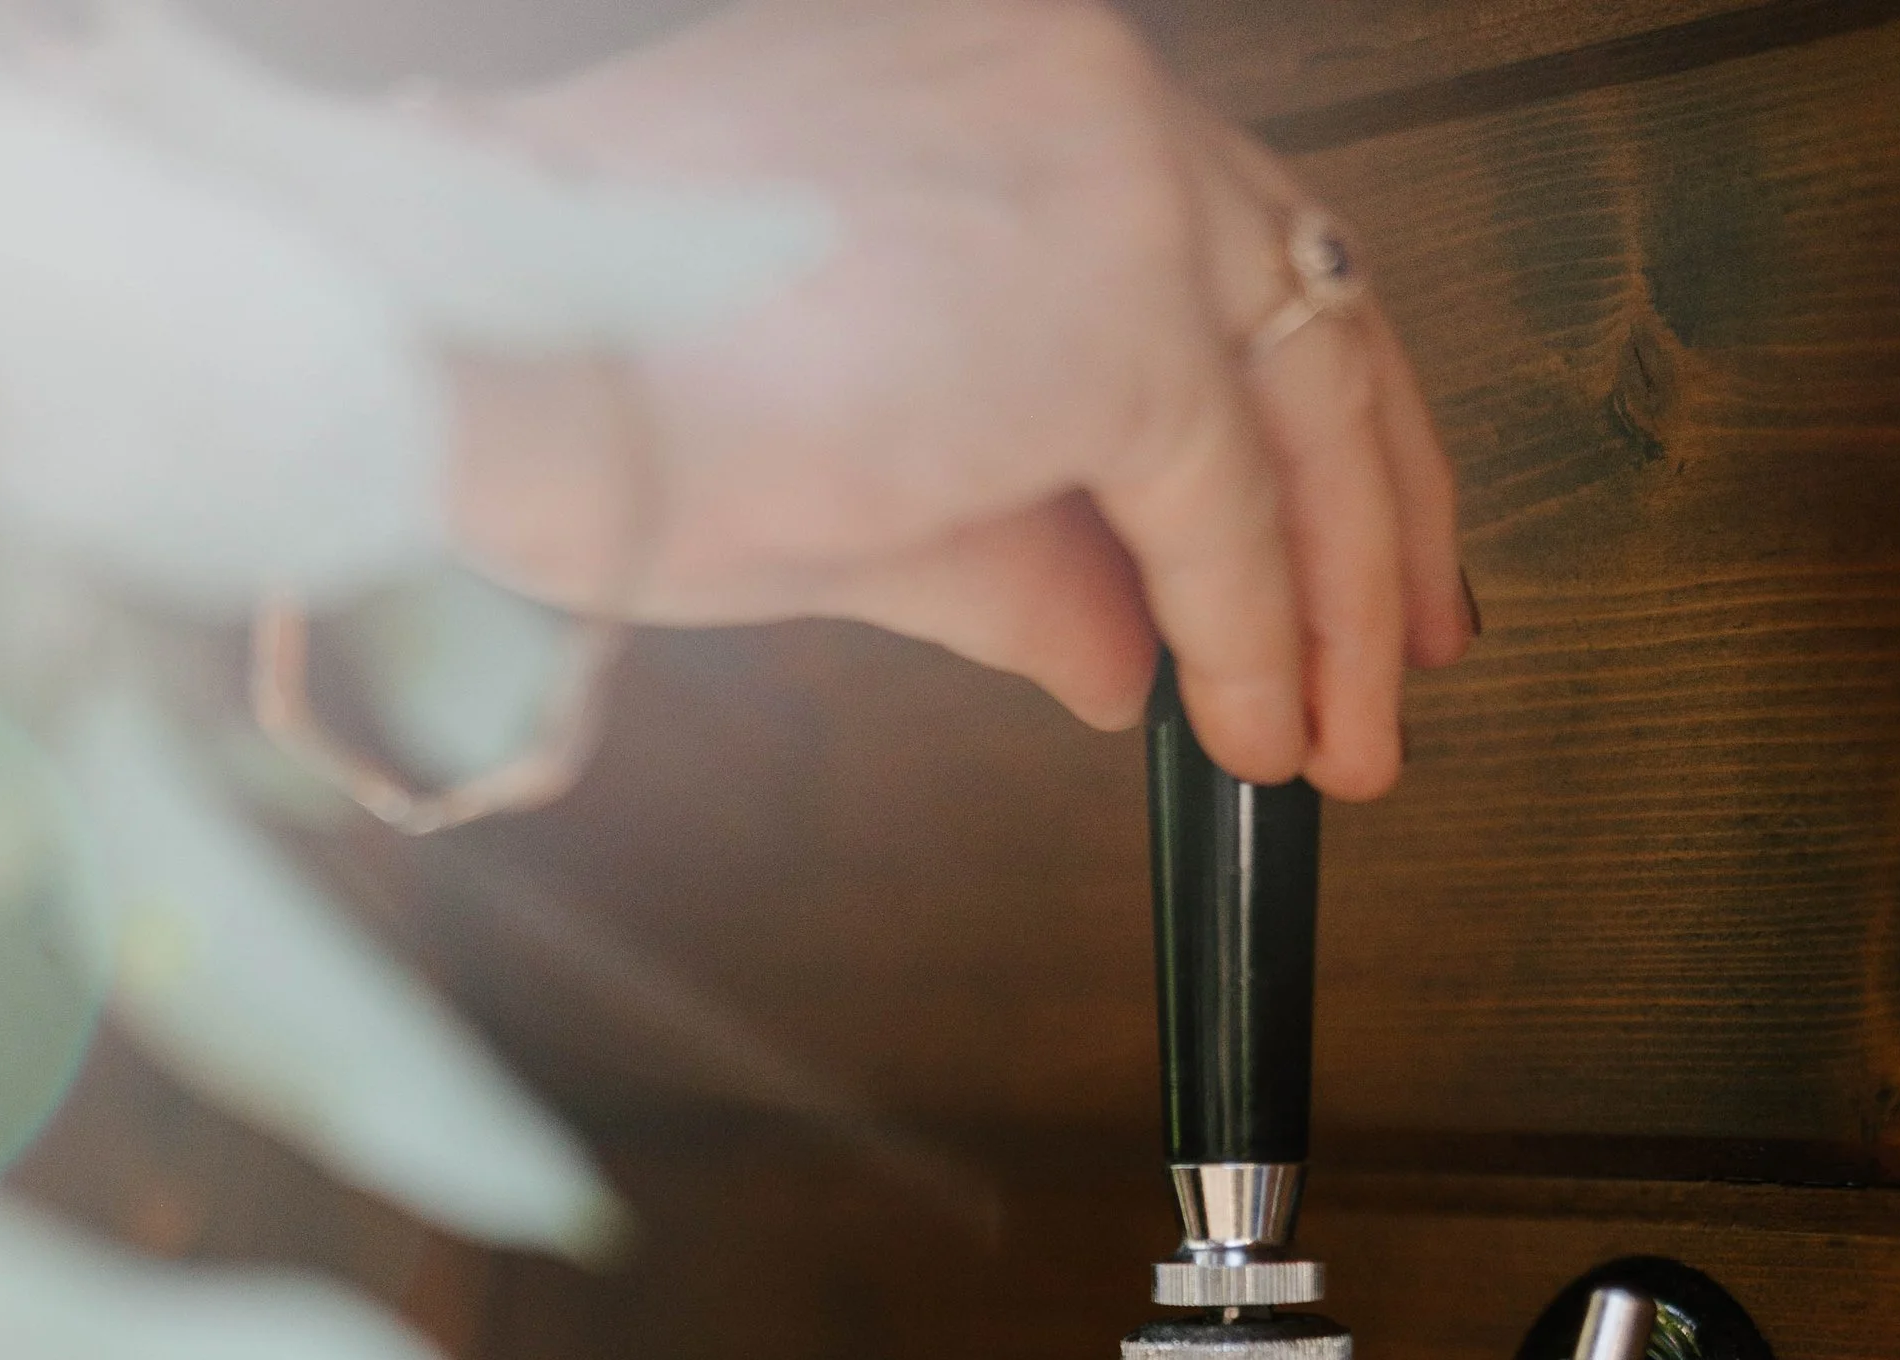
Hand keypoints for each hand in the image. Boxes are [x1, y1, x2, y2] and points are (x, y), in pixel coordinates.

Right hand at [440, 0, 1467, 795]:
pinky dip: (1257, 635)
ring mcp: (1108, 182)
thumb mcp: (857, 473)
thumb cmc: (604, 379)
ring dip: (1336, 594)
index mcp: (1007, 83)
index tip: (1336, 539)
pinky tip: (1256, 731)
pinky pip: (1227, 506)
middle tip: (1400, 648)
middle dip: (1373, 506)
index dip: (1300, 416)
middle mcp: (1077, 92)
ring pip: (1303, 395)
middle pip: (1306, 297)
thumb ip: (1022, 552)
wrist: (500, 357)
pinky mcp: (1111, 311)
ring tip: (1339, 736)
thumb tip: (1120, 656)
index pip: (1220, 240)